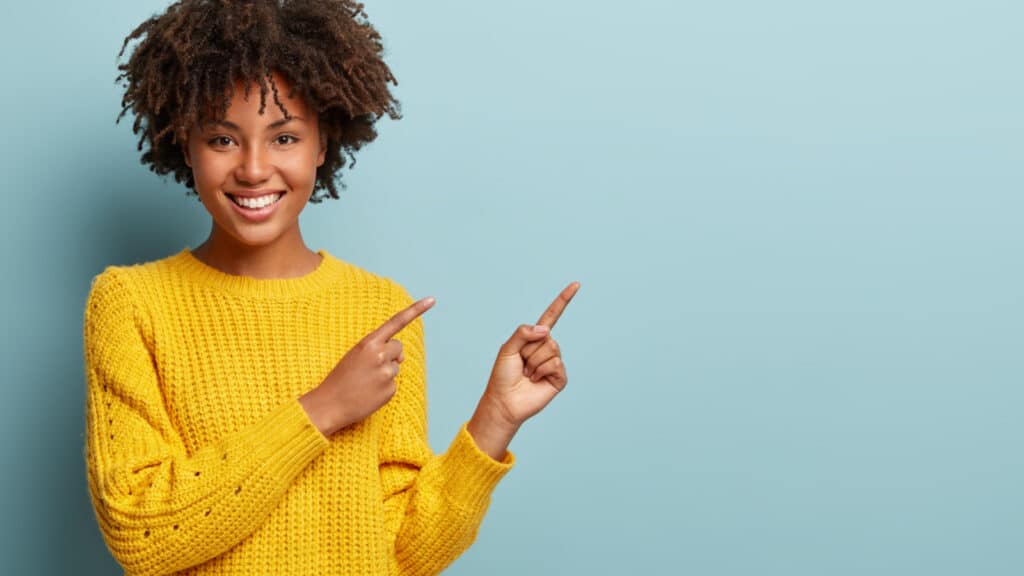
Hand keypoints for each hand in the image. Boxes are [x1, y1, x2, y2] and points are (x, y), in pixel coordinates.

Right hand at [300, 296, 434, 435]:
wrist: (329, 405)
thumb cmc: (340, 378)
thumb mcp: (355, 355)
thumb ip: (379, 349)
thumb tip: (402, 357)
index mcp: (369, 343)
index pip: (396, 322)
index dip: (416, 310)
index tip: (432, 300)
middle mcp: (380, 355)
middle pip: (399, 347)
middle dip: (391, 354)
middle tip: (371, 366)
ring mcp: (387, 373)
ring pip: (396, 366)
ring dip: (385, 371)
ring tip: (366, 381)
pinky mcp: (390, 390)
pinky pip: (393, 384)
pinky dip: (384, 388)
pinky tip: (369, 393)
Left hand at [476, 281, 579, 432]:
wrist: (505, 401)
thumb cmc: (502, 376)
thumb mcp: (507, 348)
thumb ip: (523, 333)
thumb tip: (545, 329)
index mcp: (534, 338)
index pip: (551, 316)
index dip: (563, 300)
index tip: (576, 285)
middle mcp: (546, 348)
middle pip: (547, 336)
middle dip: (530, 350)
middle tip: (521, 364)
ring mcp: (554, 363)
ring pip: (552, 349)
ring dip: (534, 362)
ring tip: (527, 374)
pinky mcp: (559, 377)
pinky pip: (556, 364)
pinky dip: (542, 371)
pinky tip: (536, 380)